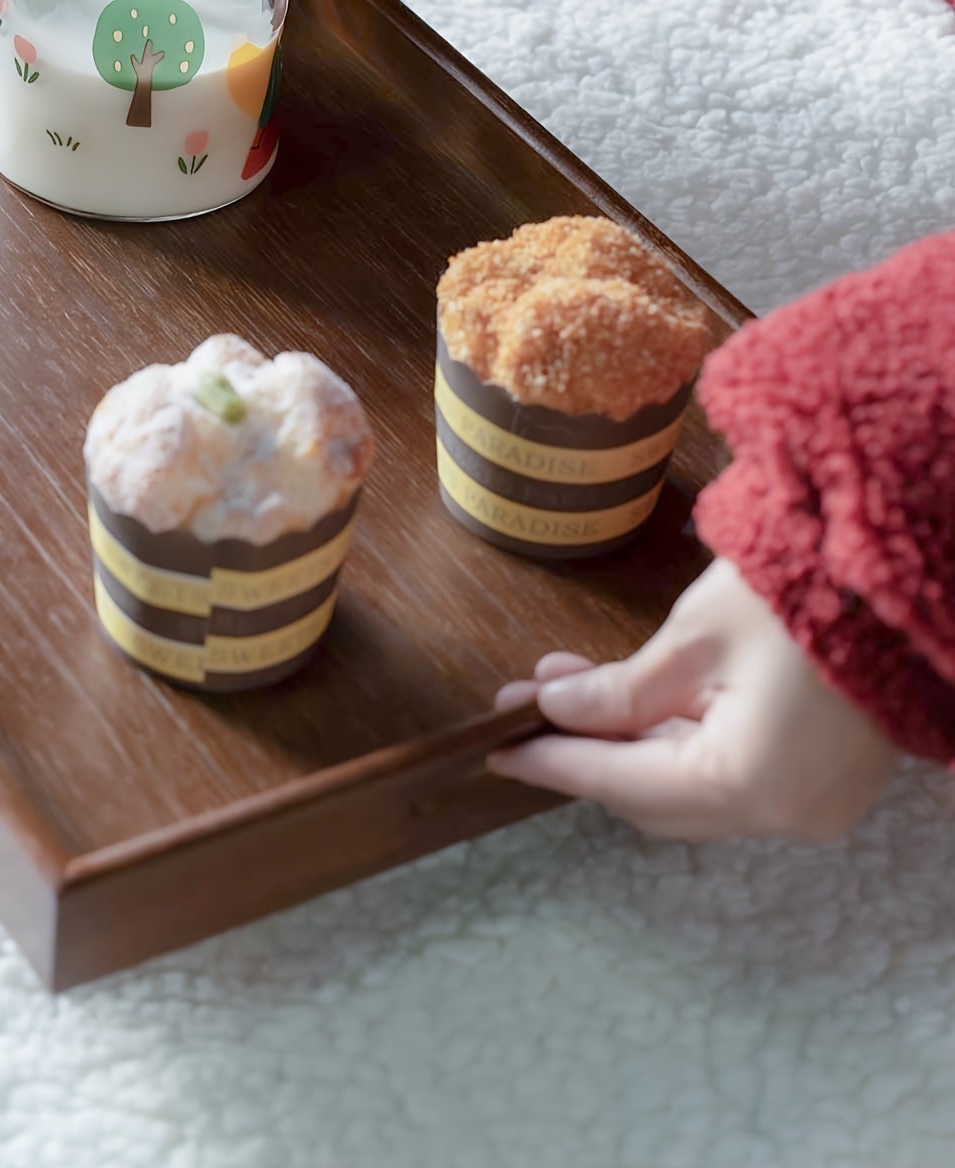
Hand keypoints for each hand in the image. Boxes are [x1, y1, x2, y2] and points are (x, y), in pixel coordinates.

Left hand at [488, 557, 897, 841]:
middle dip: (585, 749)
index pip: (620, 782)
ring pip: (688, 788)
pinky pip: (728, 776)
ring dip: (626, 742)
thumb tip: (555, 711)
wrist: (893, 574)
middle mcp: (783, 814)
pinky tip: (633, 696)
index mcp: (746, 785)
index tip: (495, 747)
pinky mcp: (823, 778)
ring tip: (568, 684)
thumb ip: (616, 692)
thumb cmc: (794, 594)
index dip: (551, 761)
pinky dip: (676, 742)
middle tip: (529, 702)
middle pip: (653, 798)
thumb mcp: (690, 639)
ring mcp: (811, 803)